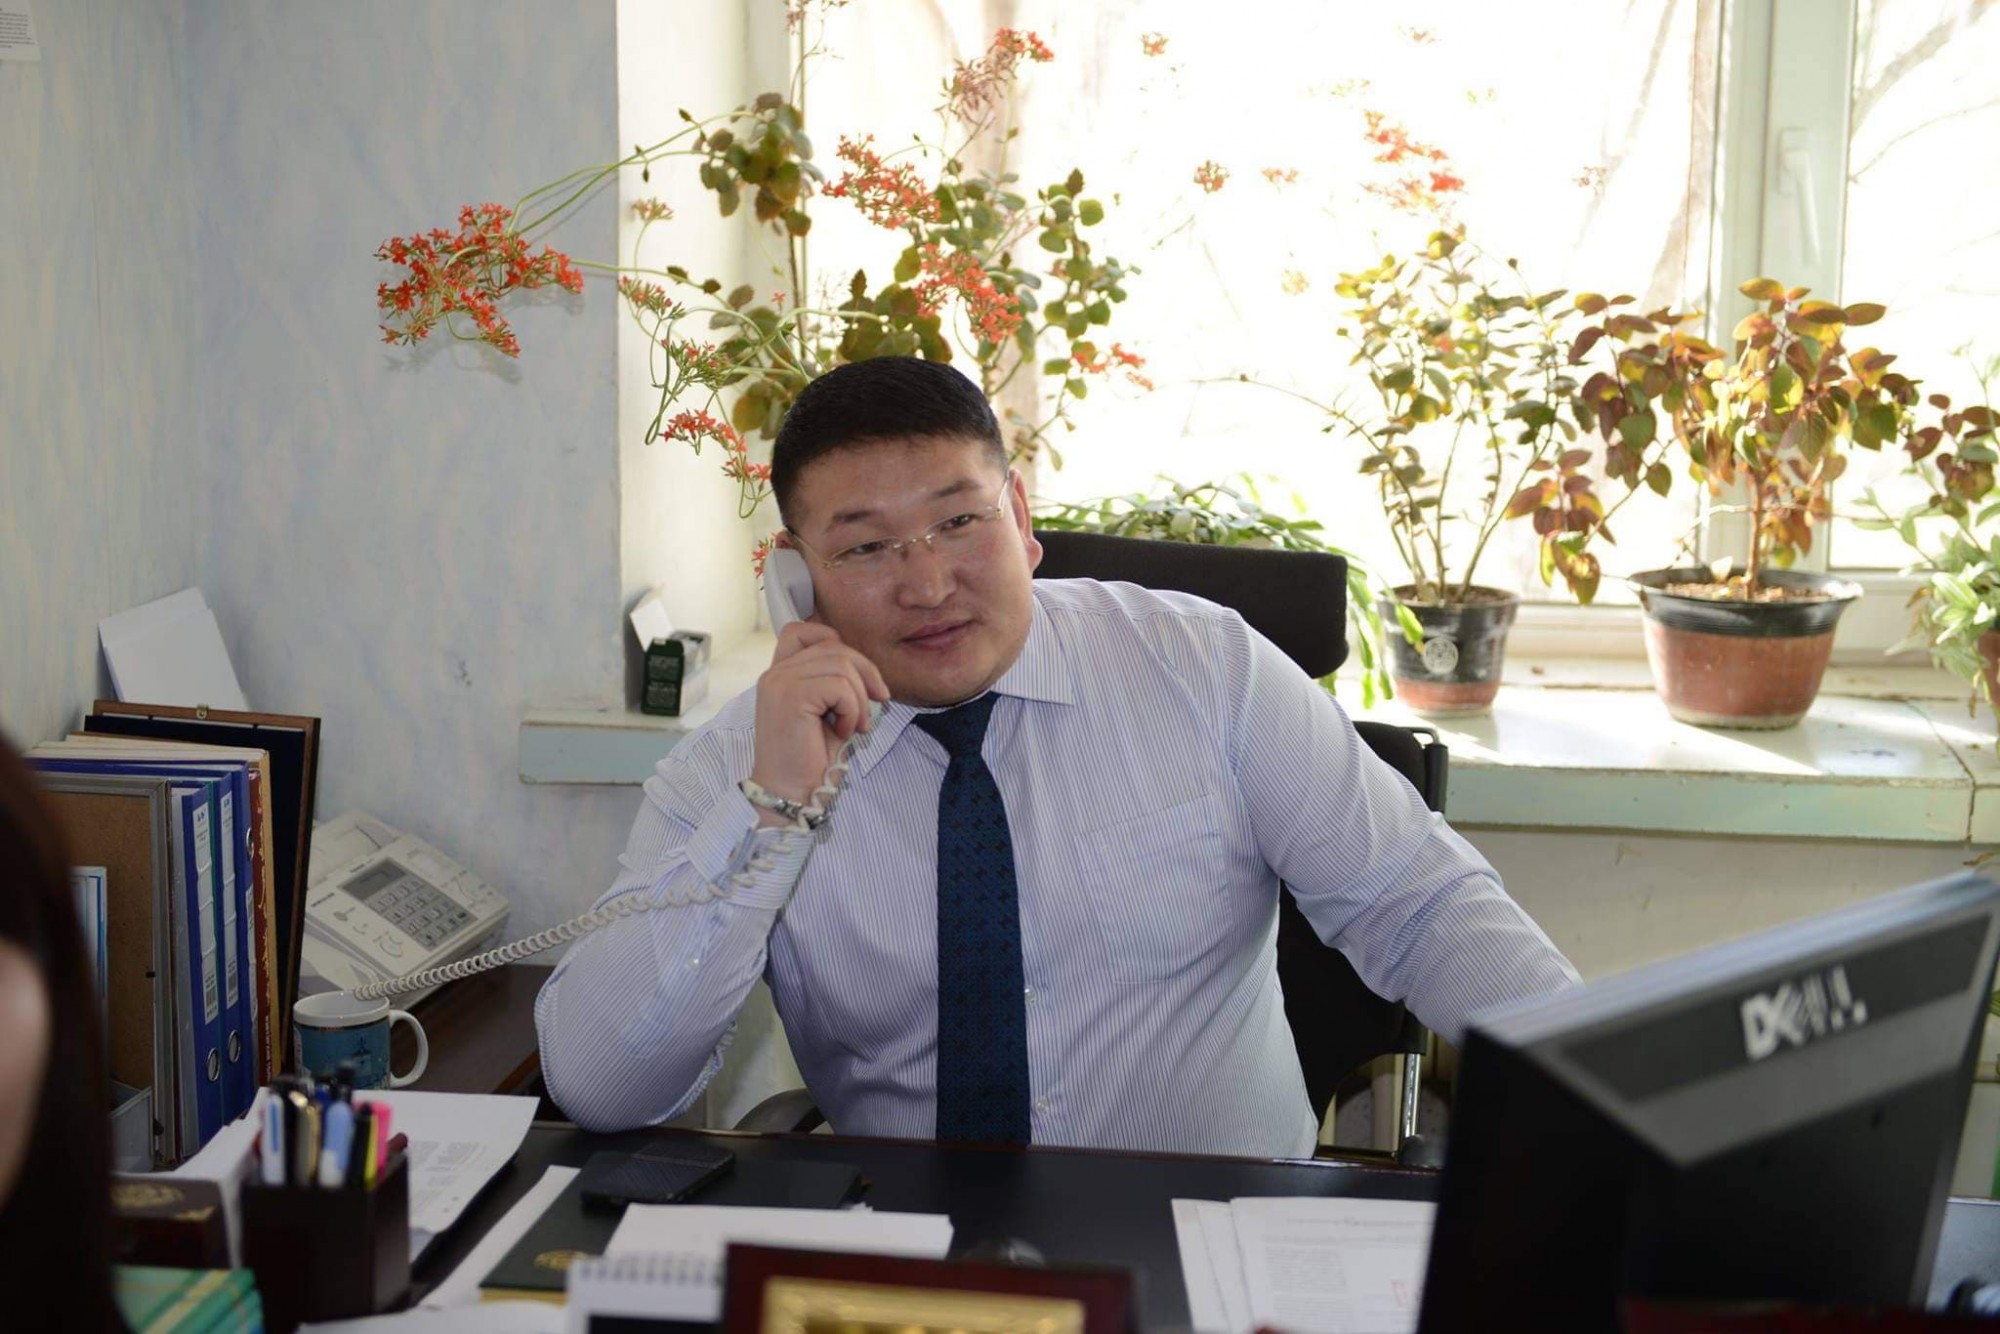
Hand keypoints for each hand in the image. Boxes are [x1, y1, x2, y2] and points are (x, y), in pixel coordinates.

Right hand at [749, 622, 889, 813]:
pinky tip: (844, 732)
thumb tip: (867, 668)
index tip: (855, 678)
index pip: (802, 630)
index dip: (835, 643)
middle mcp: (774, 673)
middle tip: (876, 704)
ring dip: (860, 697)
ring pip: (841, 664)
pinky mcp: (790, 696)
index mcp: (778, 673)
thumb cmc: (810, 758)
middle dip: (865, 673)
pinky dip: (852, 709)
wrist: (790, 793)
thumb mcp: (825, 710)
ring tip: (855, 725)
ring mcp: (779, 682)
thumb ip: (833, 681)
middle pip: (833, 646)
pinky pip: (839, 686)